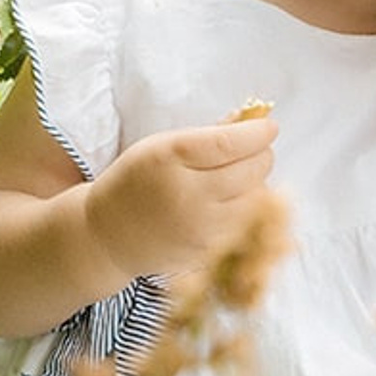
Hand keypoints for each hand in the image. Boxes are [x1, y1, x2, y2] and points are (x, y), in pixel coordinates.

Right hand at [84, 118, 276, 280]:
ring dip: (256, 183)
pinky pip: (244, 225)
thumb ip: (207, 135)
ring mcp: (200, 229)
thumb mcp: (161, 146)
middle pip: (252, 170)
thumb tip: (252, 122)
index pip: (232, 142)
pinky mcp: (208, 252)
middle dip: (261, 155)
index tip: (268, 126)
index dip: (258, 132)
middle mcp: (189, 195)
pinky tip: (229, 201)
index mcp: (172, 159)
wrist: (107, 236)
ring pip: (256, 199)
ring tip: (239, 175)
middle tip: (254, 149)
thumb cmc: (135, 182)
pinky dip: (246, 209)